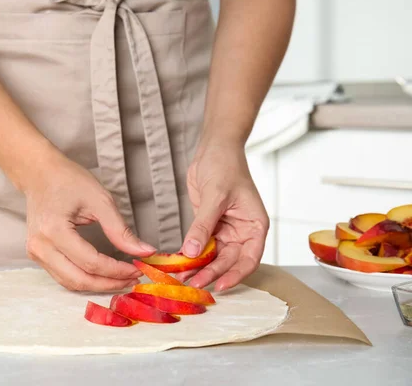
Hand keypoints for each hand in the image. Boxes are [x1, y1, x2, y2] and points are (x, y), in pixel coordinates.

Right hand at [21, 150, 155, 291]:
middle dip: (109, 284)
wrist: (39, 173)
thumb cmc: (68, 180)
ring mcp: (35, 253)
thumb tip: (145, 252)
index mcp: (54, 230)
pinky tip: (103, 274)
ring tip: (120, 278)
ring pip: (70, 283)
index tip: (137, 269)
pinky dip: (84, 279)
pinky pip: (62, 276)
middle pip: (79, 279)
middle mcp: (40, 246)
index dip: (117, 270)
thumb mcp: (100, 200)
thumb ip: (121, 230)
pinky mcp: (36, 255)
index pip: (91, 262)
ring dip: (97, 285)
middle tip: (132, 278)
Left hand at [176, 143, 268, 290]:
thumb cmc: (225, 166)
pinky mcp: (210, 226)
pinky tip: (179, 263)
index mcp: (254, 226)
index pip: (249, 258)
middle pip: (228, 261)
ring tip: (182, 277)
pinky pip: (201, 246)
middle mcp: (242, 232)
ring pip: (213, 257)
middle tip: (192, 283)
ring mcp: (226, 230)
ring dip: (199, 267)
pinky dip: (191, 255)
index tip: (219, 285)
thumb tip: (193, 252)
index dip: (235, 275)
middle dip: (211, 272)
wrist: (214, 149)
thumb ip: (203, 225)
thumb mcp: (215, 196)